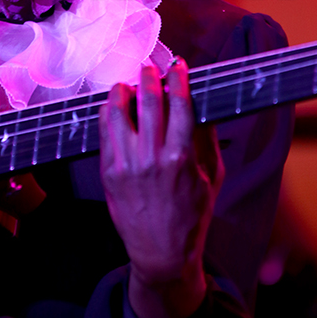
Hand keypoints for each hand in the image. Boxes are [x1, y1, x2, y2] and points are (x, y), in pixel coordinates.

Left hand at [99, 60, 224, 317]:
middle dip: (149, 77)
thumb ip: (206, 139)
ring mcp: (126, 165)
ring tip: (126, 84)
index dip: (178, 79)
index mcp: (182, 158)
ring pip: (119, 113)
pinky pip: (104, 133)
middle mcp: (152, 158)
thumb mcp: (211, 177)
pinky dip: (107, 114)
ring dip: (122, 91)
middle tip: (149, 67)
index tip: (177, 65)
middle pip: (148, 102)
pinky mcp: (109, 173)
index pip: (179, 104)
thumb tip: (200, 105)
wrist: (162, 253)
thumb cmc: (192, 216)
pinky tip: (113, 106)